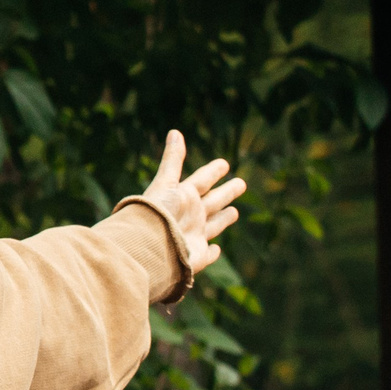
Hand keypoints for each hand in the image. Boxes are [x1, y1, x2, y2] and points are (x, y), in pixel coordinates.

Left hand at [136, 130, 245, 277]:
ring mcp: (193, 237)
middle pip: (212, 201)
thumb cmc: (157, 215)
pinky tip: (216, 250)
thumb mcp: (165, 183)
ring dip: (223, 219)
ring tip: (234, 212)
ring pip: (213, 225)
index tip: (224, 163)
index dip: (212, 172)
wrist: (148, 249)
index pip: (201, 180)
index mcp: (182, 198)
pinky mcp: (195, 258)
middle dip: (226, 192)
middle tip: (241, 183)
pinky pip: (206, 255)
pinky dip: (212, 253)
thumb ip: (172, 160)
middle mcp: (189, 216)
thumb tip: (175, 131)